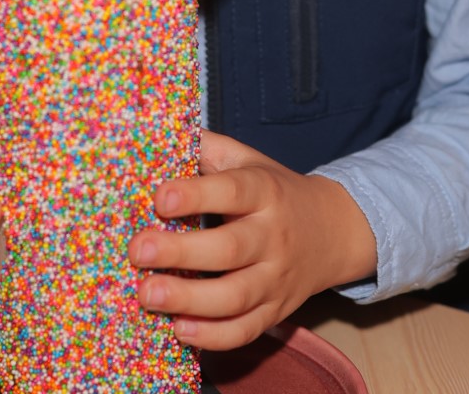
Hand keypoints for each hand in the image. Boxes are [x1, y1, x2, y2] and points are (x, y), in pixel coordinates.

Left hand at [128, 131, 375, 349]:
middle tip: (137, 251)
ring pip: (235, 297)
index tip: (160, 198)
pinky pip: (244, 331)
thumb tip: (159, 132)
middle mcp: (273, 237)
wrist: (331, 230)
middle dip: (180, 253)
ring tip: (146, 294)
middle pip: (229, 250)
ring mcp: (276, 279)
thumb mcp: (247, 159)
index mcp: (265, 191)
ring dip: (188, 300)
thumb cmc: (272, 190)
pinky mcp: (274, 313)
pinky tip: (179, 329)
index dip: (196, 196)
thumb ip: (207, 148)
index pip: (232, 192)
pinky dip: (212, 337)